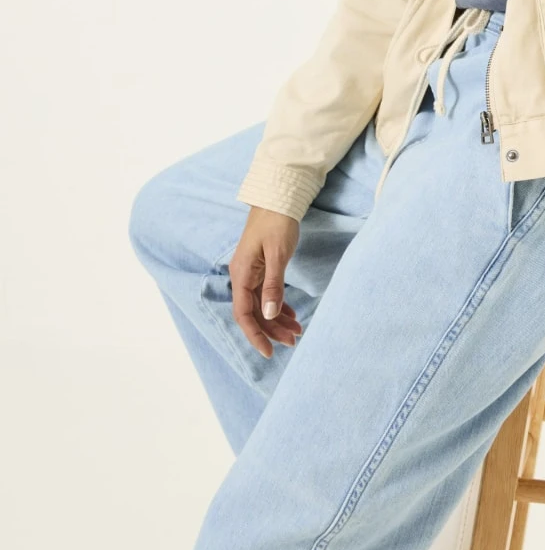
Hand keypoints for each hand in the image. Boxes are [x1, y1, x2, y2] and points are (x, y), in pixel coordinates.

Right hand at [228, 207, 304, 357]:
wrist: (277, 197)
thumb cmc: (277, 222)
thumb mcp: (277, 254)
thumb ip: (273, 285)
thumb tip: (269, 315)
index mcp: (242, 274)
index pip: (243, 314)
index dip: (255, 335)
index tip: (269, 352)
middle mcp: (243, 276)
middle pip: (253, 313)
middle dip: (272, 330)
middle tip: (294, 342)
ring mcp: (252, 273)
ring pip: (261, 305)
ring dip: (277, 320)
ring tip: (297, 332)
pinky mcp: (262, 268)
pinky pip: (267, 294)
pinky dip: (279, 306)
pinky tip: (291, 315)